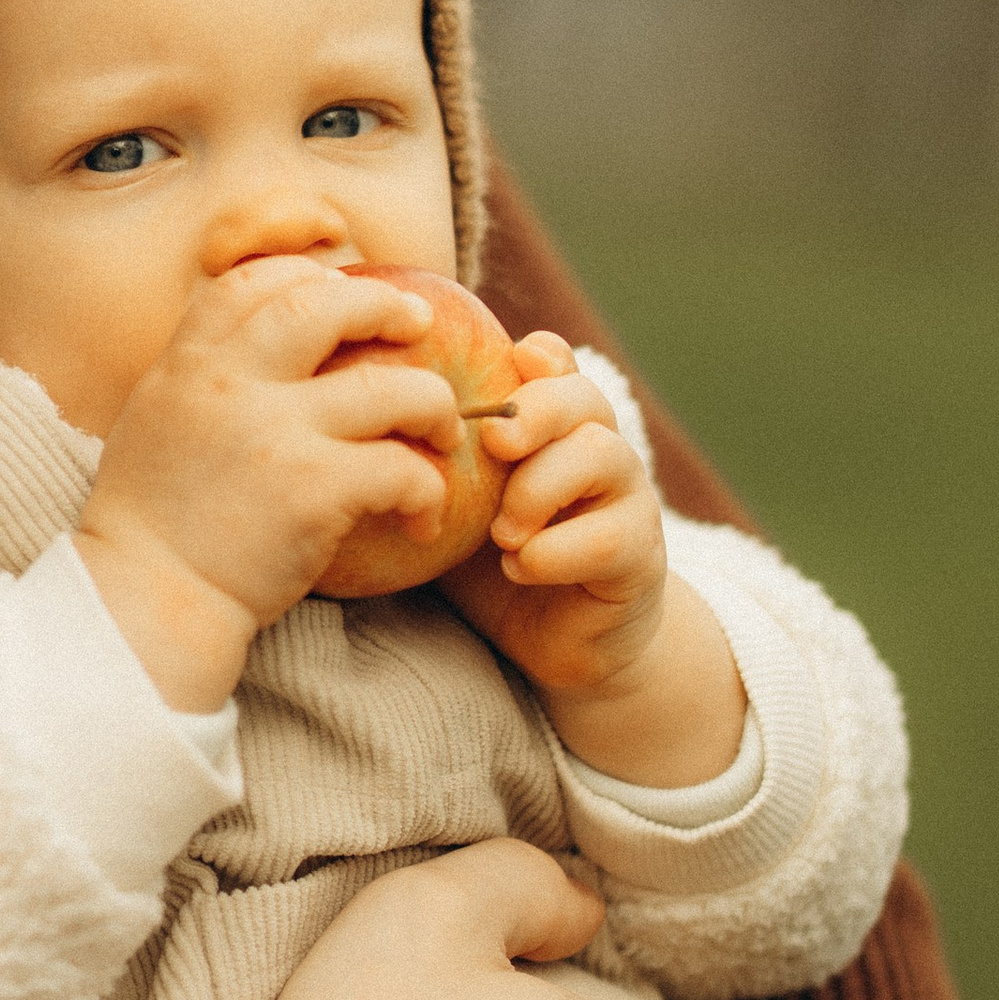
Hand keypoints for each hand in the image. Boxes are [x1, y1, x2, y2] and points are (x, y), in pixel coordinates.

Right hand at [75, 257, 456, 705]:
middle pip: (327, 305)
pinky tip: (422, 518)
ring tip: (443, 433)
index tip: (343, 291)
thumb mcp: (158, 418)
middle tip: (419, 324)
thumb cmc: (154, 523)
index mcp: (189, 363)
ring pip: (393, 387)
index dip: (308, 276)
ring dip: (435, 407)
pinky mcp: (315, 490)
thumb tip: (265, 342)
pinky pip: (403, 468)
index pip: (254, 282)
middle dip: (388, 306)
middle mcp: (230, 384)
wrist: (147, 601)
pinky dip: (428, 490)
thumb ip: (205, 374)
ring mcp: (275, 433)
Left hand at [444, 338, 746, 785]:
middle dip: (536, 411)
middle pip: (585, 397)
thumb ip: (429, 465)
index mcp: (551, 426)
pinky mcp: (640, 557)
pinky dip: (555, 552)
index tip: (510, 363)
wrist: (556, 642)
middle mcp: (598, 449)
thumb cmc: (490, 563)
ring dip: (540, 489)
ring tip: (500, 533)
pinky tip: (520, 569)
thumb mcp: (454, 506)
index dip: (538, 357)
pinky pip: (611, 538)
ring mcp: (628, 499)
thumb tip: (358, 424)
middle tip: (495, 442)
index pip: (556, 364)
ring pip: (605, 455)